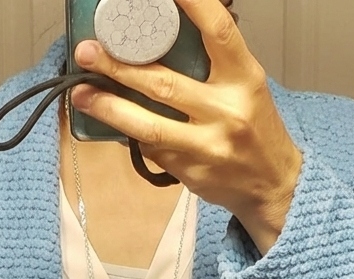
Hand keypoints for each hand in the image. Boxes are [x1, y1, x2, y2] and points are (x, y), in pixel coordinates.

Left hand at [71, 0, 302, 254]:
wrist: (273, 185)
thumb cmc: (255, 129)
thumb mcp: (246, 86)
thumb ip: (213, 63)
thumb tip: (163, 35)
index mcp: (245, 78)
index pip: (217, 32)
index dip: (190, 5)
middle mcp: (226, 111)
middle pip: (164, 83)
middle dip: (119, 66)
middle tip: (88, 52)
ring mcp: (207, 146)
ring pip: (148, 125)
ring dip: (109, 107)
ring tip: (81, 92)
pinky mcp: (191, 172)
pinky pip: (152, 149)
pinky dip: (130, 133)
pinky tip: (112, 122)